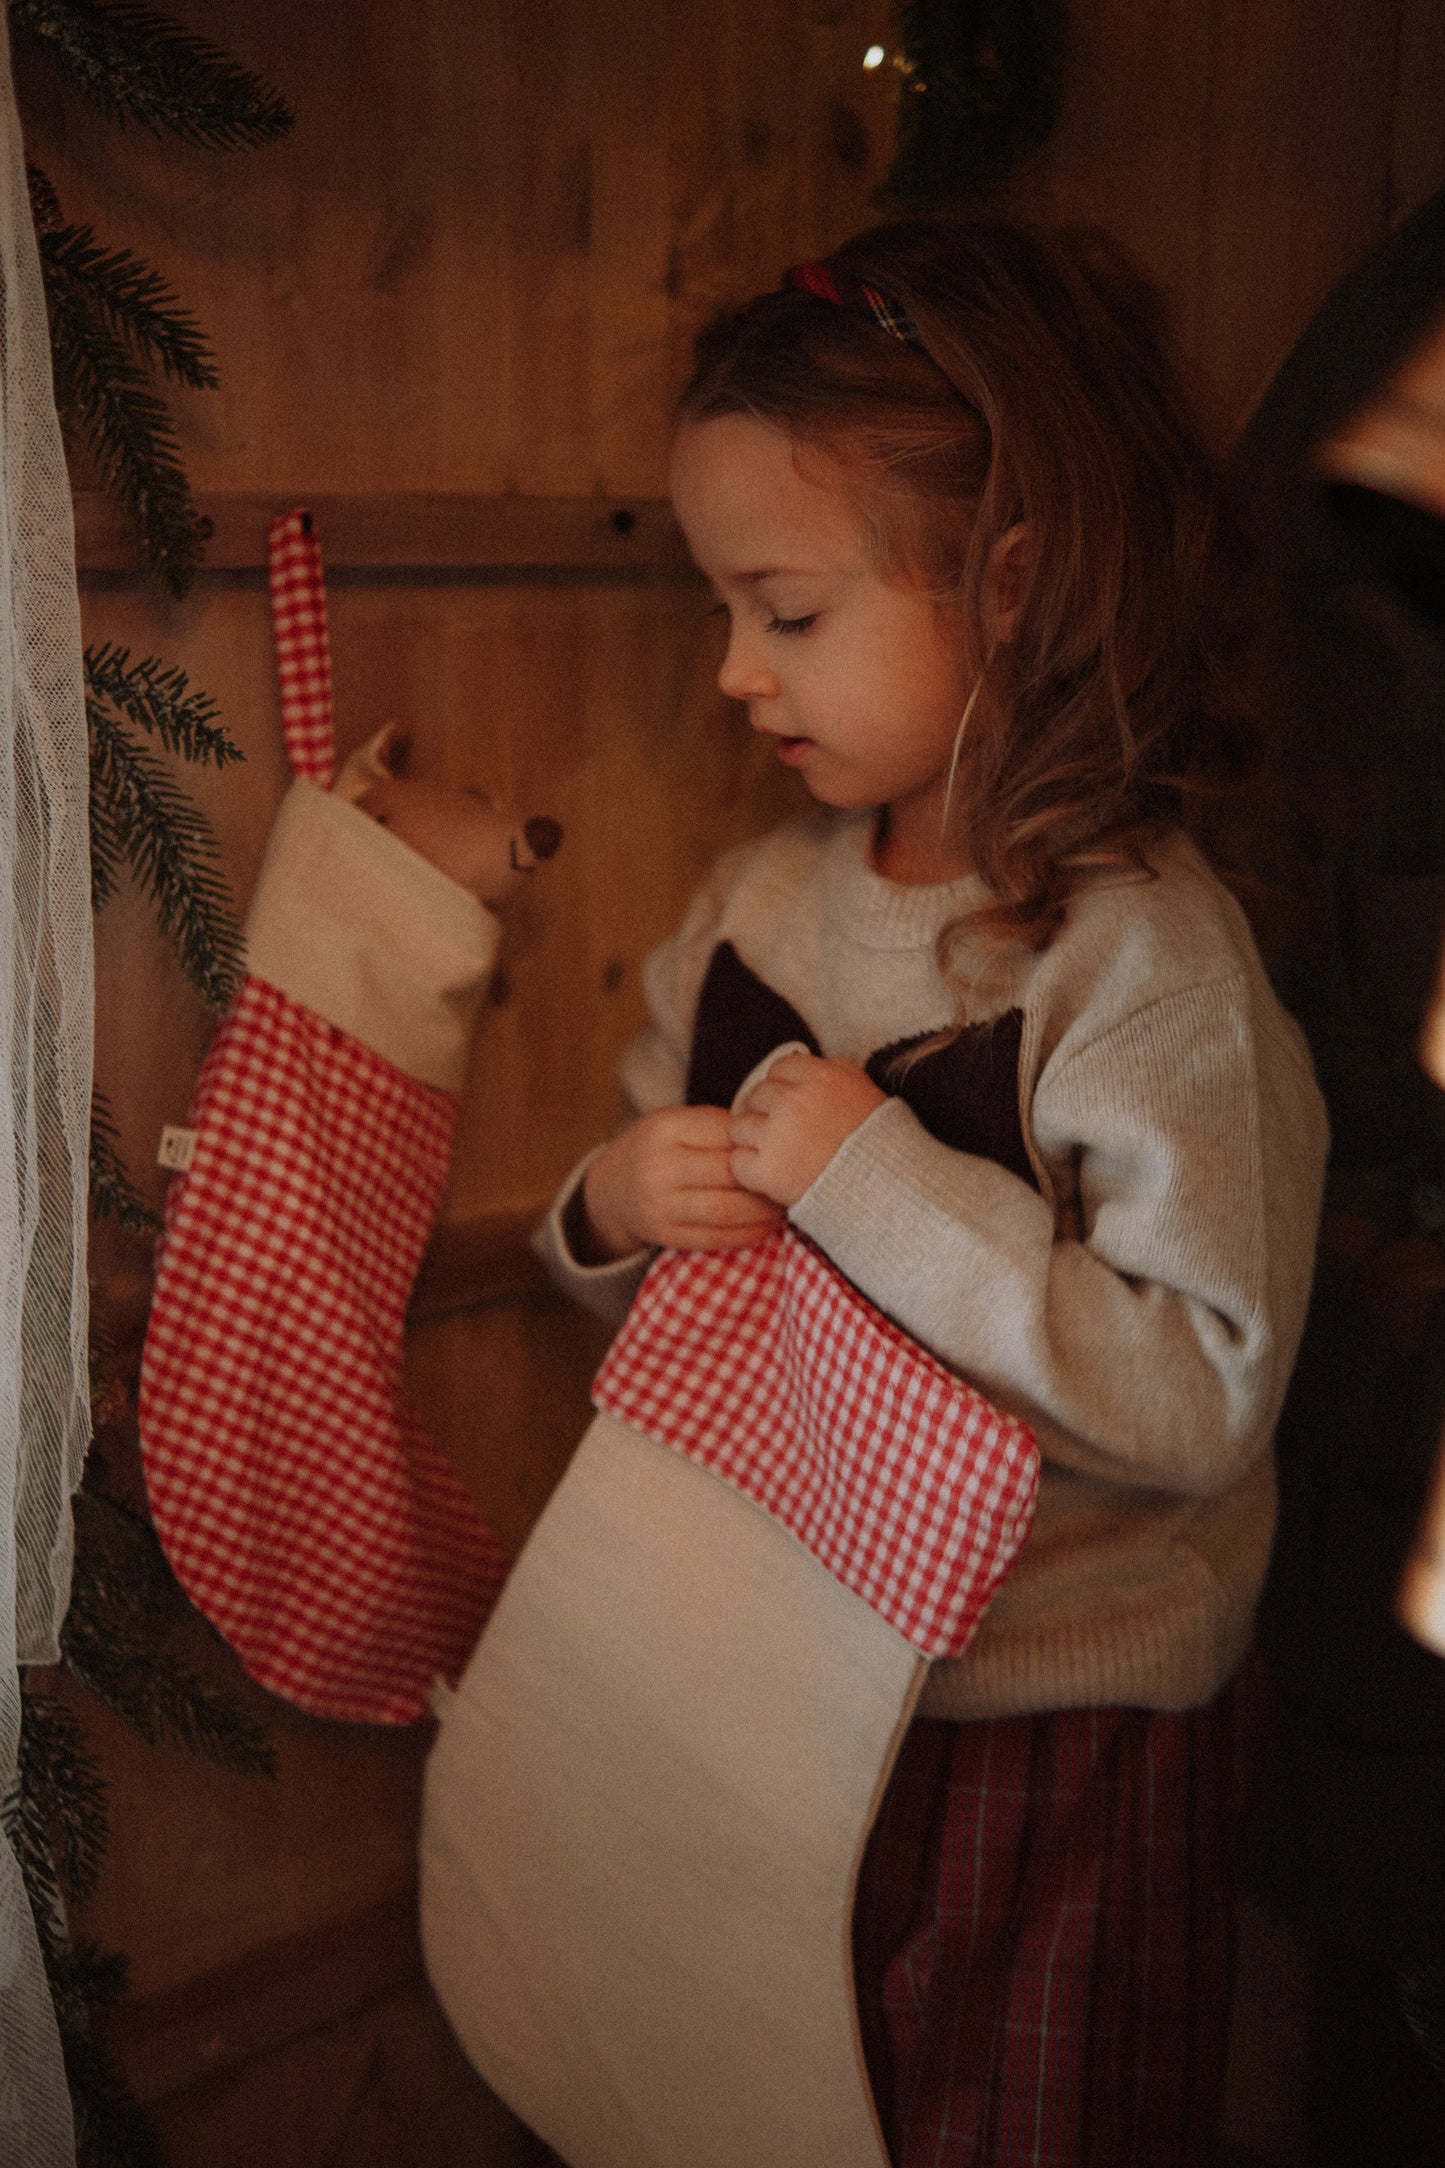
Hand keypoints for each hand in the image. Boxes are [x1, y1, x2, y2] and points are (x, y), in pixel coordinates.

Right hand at [580, 1105, 784, 1259]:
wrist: (613, 1187)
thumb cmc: (660, 1148)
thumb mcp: (677, 1122)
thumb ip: (717, 1127)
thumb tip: (774, 1141)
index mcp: (665, 1128)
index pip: (726, 1133)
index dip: (758, 1143)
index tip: (783, 1147)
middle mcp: (658, 1166)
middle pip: (728, 1173)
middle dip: (765, 1179)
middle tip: (793, 1179)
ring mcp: (659, 1205)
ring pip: (725, 1209)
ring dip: (762, 1211)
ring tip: (783, 1205)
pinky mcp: (665, 1235)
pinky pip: (715, 1238)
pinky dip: (747, 1234)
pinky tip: (765, 1226)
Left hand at [729, 1052, 886, 1207]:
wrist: (888, 1193)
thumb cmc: (880, 1145)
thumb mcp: (866, 1092)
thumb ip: (834, 1072)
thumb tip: (804, 1062)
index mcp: (821, 1078)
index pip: (779, 1068)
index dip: (783, 1087)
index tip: (790, 1106)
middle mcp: (795, 1102)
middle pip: (756, 1096)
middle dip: (765, 1113)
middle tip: (781, 1135)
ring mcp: (778, 1136)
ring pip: (739, 1127)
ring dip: (752, 1141)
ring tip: (776, 1156)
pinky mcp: (767, 1170)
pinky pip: (738, 1162)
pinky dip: (750, 1172)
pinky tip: (771, 1176)